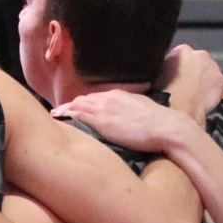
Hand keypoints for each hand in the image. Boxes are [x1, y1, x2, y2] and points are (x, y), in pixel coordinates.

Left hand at [52, 88, 190, 153]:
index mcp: (120, 95)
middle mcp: (109, 98)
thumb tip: (129, 117)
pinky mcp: (102, 121)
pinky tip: (59, 117)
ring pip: (78, 105)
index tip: (77, 106)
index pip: (96, 97)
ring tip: (56, 114)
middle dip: (71, 104)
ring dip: (65, 109)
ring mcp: (104, 109)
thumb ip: (132, 110)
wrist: (167, 127)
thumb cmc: (161, 122)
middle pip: (84, 99)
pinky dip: (67, 114)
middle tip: (60, 110)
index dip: (84, 102)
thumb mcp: (144, 109)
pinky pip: (78, 115)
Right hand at [159, 45, 222, 120]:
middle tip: (187, 82)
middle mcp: (200, 54)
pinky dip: (212, 87)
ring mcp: (213, 66)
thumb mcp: (158, 73)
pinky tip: (204, 96)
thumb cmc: (166, 91)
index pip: (182, 54)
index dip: (179, 66)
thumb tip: (170, 68)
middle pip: (198, 60)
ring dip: (204, 77)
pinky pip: (217, 82)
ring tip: (196, 91)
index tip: (176, 75)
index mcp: (183, 50)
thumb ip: (168, 65)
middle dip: (194, 68)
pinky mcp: (221, 79)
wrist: (181, 107)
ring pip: (209, 70)